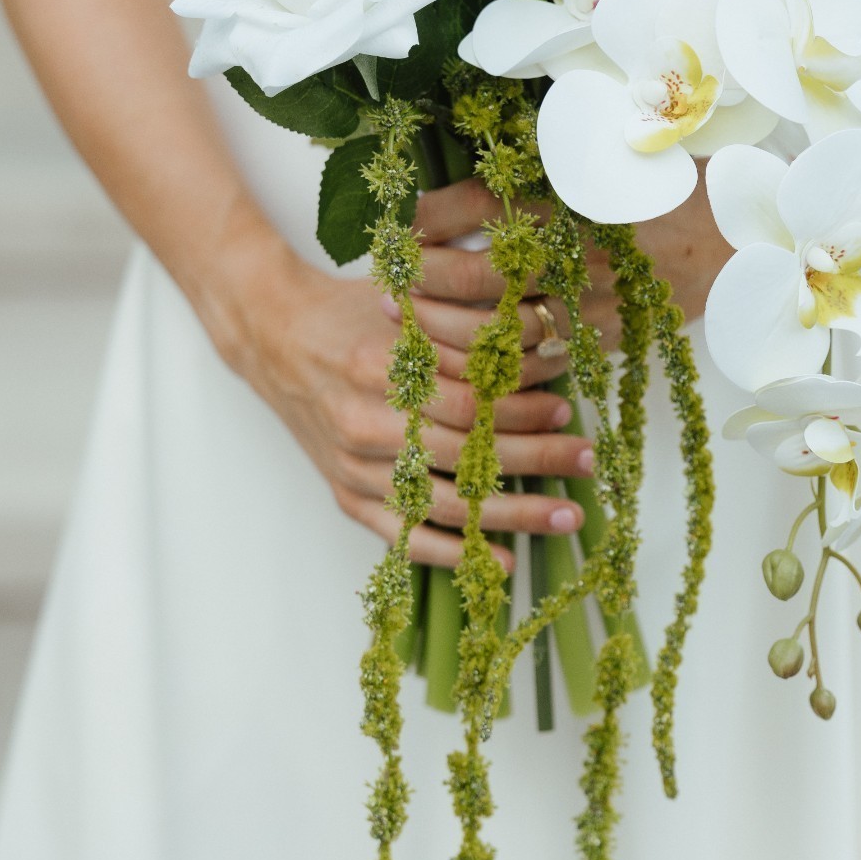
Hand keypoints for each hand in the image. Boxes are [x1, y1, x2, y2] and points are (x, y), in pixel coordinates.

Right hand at [196, 218, 592, 569]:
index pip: (466, 401)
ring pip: (444, 502)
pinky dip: (454, 553)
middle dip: (535, 461)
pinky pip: (403, 536)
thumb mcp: (403, 299)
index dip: (521, 409)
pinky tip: (502, 560)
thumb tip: (540, 338)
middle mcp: (364, 421)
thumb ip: (460, 321)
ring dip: (512, 513)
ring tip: (565, 516)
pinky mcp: (344, 493)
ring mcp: (353, 465)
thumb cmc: (348, 310)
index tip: (567, 410)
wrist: (273, 334)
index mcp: (380, 365)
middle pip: (465, 454)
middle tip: (587, 463)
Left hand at [411, 177, 731, 350]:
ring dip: (450, 329)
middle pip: (484, 276)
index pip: (487, 207)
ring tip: (409, 323)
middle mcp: (583, 254)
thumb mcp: (613, 154)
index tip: (400, 222)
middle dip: (427, 281)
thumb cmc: (675, 186)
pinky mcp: (610, 339)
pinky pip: (543, 362)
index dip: (435, 216)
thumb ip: (548, 161)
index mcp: (580, 198)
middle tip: (388, 281)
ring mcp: (597, 304)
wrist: (746, 239)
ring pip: (507, 329)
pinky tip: (466, 361)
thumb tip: (472, 170)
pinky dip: (499, 365)